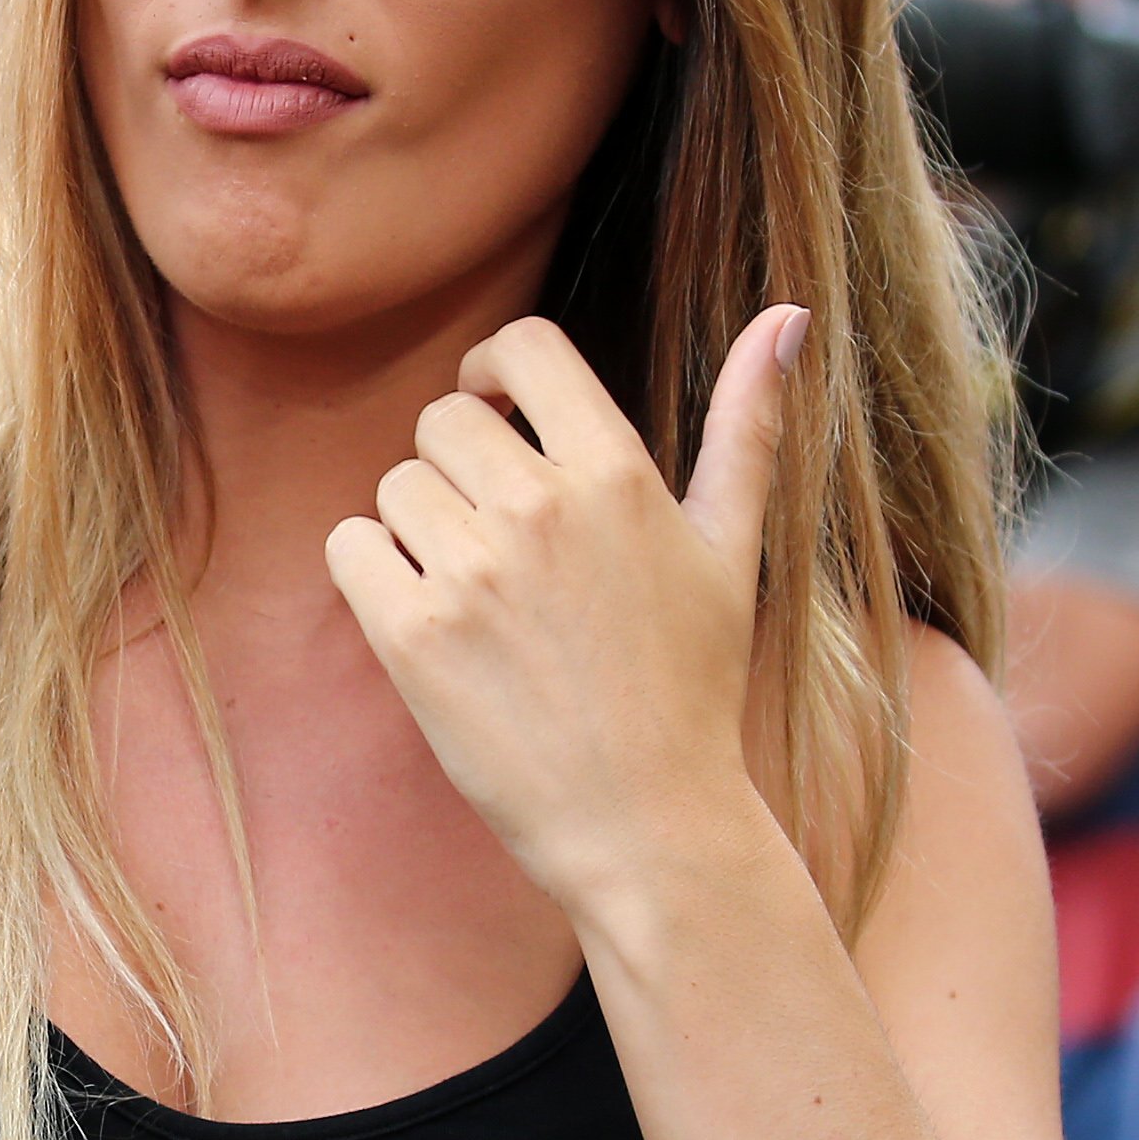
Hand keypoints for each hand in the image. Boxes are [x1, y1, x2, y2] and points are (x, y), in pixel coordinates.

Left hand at [323, 306, 806, 935]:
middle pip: (442, 420)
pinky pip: (348, 546)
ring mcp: (471, 571)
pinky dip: (372, 573)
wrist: (645, 824)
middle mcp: (540, 508)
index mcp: (617, 472)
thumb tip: (789, 315)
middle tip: (496, 540)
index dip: (494, 371)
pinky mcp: (411, 634)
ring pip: (393, 485)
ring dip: (417, 529)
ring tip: (476, 596)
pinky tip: (427, 619)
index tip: (496, 413)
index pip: (522, 346)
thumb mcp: (730, 550)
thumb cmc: (691, 687)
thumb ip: (749, 425)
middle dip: (458, 468)